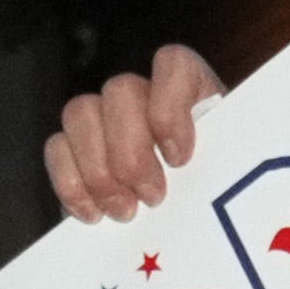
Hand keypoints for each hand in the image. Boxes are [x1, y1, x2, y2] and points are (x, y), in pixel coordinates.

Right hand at [42, 47, 219, 222]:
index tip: (179, 158)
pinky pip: (56, 148)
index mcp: (191, 93)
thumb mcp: (232, 179)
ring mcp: (105, 120)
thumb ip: (228, 170)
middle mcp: (144, 97)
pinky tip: (93, 215)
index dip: (170, 106)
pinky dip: (71, 184)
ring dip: (98, 169)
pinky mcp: (75, 152)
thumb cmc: (216, 197)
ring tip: (124, 211)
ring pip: (80, 112)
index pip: (173, 64)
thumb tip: (228, 183)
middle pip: (119, 91)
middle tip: (152, 198)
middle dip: (131, 151)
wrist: (191, 224)